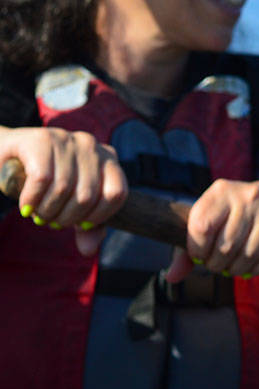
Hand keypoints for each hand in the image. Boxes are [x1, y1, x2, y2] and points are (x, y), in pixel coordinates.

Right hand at [1, 126, 125, 254]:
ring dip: (47, 211)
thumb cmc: (45, 183)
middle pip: (87, 195)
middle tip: (51, 222)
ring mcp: (67, 139)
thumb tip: (89, 249)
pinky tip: (26, 206)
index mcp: (108, 158)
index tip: (80, 224)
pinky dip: (31, 200)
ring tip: (38, 214)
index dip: (98, 217)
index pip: (117, 194)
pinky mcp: (41, 139)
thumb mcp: (70, 203)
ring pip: (64, 189)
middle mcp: (91, 145)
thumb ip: (87, 224)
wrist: (6, 156)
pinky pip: (41, 180)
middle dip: (66, 218)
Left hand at [166, 178, 258, 281]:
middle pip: (226, 245)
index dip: (197, 250)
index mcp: (220, 191)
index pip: (202, 227)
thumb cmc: (232, 218)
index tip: (199, 257)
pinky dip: (256, 269)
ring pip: (248, 253)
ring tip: (232, 269)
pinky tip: (250, 268)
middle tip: (217, 266)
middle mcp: (247, 194)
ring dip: (236, 269)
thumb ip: (186, 251)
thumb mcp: (209, 224)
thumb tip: (171, 277)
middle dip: (217, 264)